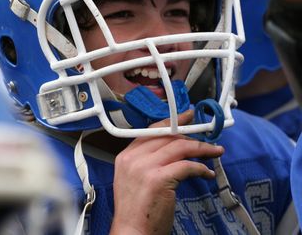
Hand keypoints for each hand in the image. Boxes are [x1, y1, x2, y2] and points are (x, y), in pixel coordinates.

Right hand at [110, 110, 223, 234]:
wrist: (131, 232)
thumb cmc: (137, 209)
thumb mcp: (135, 178)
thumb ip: (147, 160)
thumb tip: (172, 149)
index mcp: (126, 156)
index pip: (151, 131)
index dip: (171, 122)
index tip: (185, 118)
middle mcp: (133, 158)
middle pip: (167, 136)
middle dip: (190, 134)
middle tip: (206, 137)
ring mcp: (145, 167)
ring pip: (179, 147)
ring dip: (201, 149)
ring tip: (214, 152)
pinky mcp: (159, 179)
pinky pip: (187, 166)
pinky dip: (201, 168)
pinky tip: (207, 173)